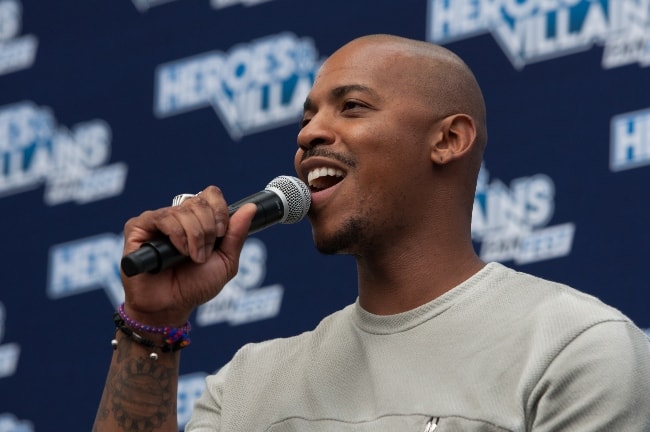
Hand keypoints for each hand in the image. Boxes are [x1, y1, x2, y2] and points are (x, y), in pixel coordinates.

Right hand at [120, 186, 256, 325]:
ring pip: (183, 211)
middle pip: (199, 202)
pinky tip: (179, 252)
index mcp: (197, 219)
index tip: (221, 234)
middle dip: (208, 230)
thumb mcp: (226, 261)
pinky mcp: (138, 227)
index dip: (219, 211)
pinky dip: (177, 235)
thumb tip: (250, 207)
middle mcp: (177, 216)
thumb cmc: (196, 286)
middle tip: (204, 254)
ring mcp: (157, 220)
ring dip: (195, 236)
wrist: (172, 306)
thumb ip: (237, 234)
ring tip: (192, 257)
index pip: (210, 195)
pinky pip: (162, 218)